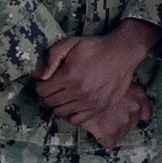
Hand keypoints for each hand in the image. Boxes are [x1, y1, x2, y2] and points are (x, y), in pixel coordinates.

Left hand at [36, 19, 161, 119]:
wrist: (123, 53)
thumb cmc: (95, 48)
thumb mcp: (70, 43)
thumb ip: (51, 57)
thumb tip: (39, 76)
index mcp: (69, 75)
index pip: (42, 90)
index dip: (42, 84)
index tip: (48, 80)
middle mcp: (79, 91)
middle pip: (50, 102)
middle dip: (49, 94)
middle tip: (56, 87)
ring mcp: (90, 102)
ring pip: (61, 112)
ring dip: (59, 104)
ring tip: (65, 94)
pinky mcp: (100, 107)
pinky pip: (76, 119)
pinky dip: (70, 114)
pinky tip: (74, 104)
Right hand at [63, 84, 152, 149]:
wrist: (79, 89)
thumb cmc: (94, 80)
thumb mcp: (116, 80)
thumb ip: (124, 89)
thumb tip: (122, 94)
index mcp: (138, 95)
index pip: (146, 112)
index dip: (137, 115)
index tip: (130, 116)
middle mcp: (134, 109)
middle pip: (132, 123)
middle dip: (121, 121)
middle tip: (109, 116)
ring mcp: (123, 121)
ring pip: (121, 133)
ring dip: (113, 129)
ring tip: (101, 120)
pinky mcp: (110, 132)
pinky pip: (110, 142)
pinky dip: (104, 139)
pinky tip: (98, 132)